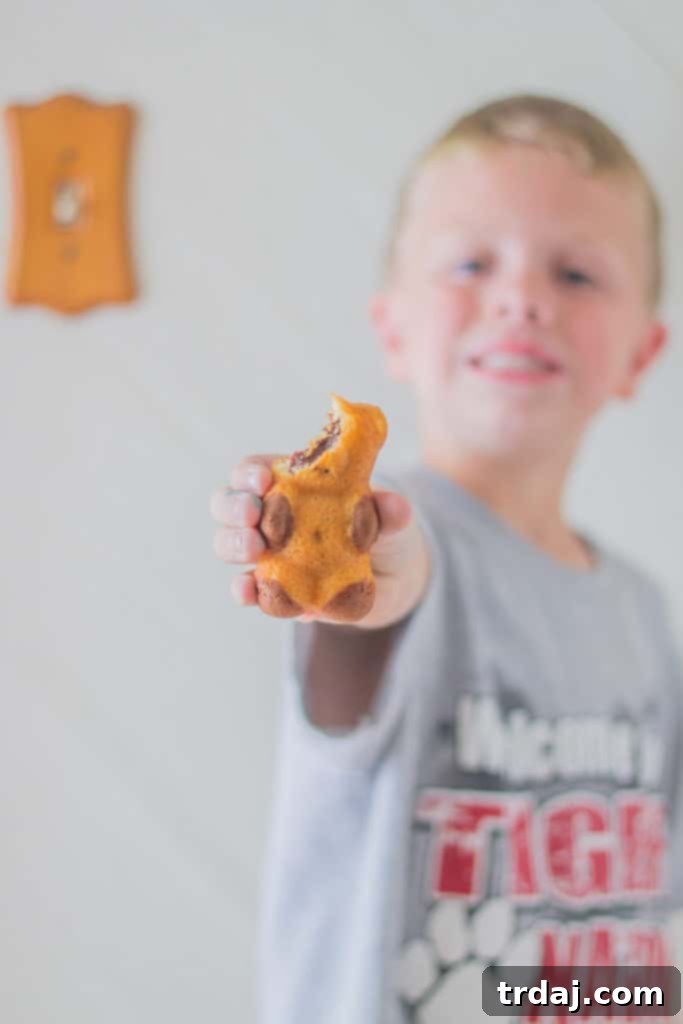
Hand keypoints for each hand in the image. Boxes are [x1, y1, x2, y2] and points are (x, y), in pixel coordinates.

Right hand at [210, 455, 429, 627]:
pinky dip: (243, 590)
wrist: (393, 580)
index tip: (263, 481)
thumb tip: (396, 507)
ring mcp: (267, 555)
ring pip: (228, 544)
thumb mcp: (389, 519)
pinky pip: (247, 590)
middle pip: (228, 504)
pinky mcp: (273, 591)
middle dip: (233, 508)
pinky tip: (248, 590)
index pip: (253, 471)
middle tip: (253, 515)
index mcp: (290, 485)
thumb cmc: (382, 532)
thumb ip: (388, 512)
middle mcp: (269, 516)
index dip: (249, 474)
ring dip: (234, 545)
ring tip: (256, 549)